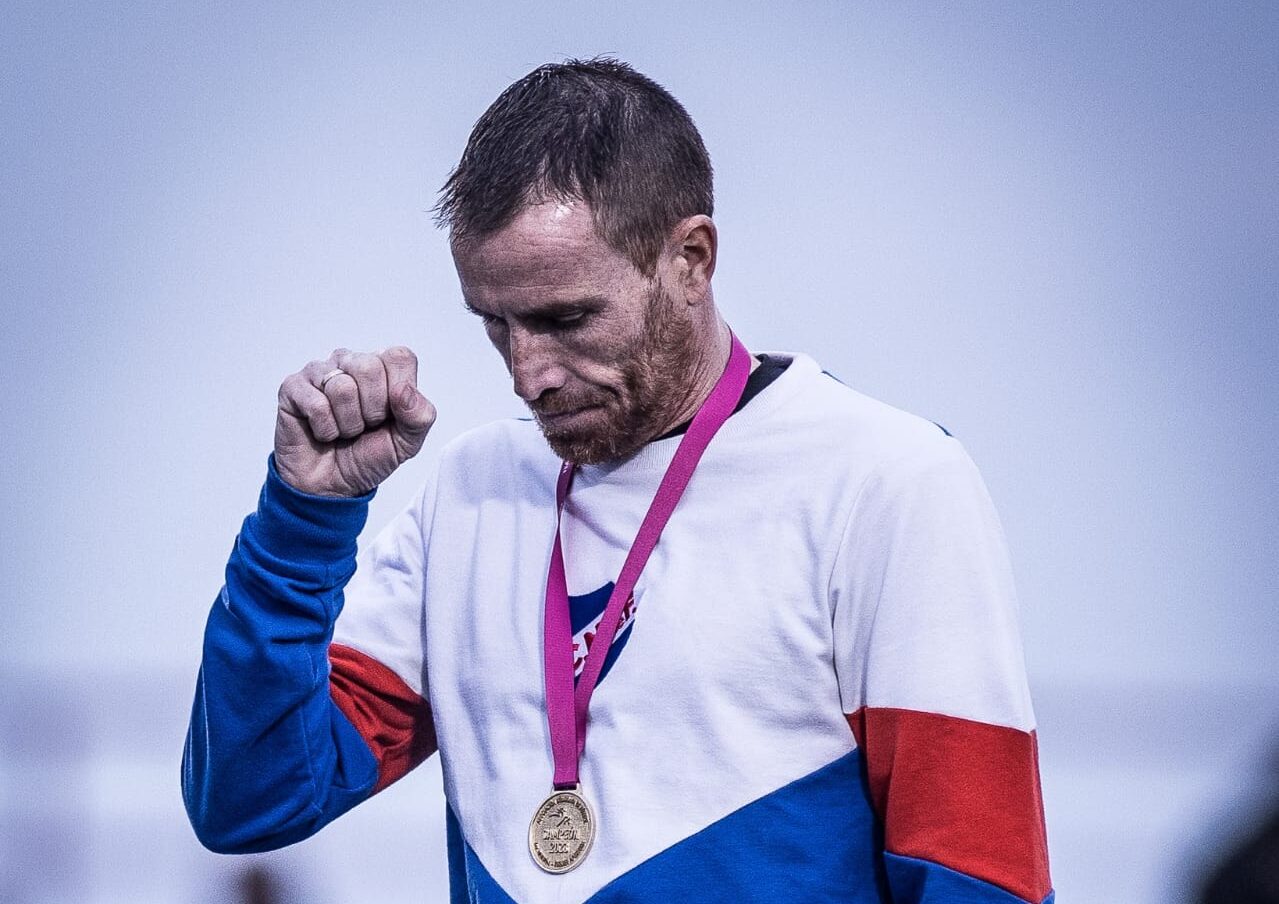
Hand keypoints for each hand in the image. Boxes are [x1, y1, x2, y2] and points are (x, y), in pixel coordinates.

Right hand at [274, 346, 435, 496]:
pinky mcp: (293, 388)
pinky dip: (325, 430)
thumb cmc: (368, 456)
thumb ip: (419, 416)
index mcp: (382, 368)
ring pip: (342, 387)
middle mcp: (350, 362)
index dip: (398, 393)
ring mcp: (319, 372)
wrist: (332, 486)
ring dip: (348, 424)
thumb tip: (404, 390)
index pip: (399, 357)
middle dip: (372, 411)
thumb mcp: (407, 442)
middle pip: (369, 367)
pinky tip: (322, 433)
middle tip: (364, 426)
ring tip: (343, 431)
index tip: (390, 415)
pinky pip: (317, 404)